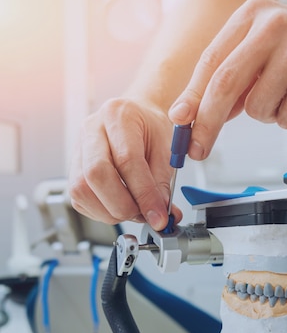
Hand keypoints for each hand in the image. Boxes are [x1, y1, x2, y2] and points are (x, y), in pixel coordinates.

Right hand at [69, 98, 178, 229]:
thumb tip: (159, 215)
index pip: (127, 160)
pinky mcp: (73, 168)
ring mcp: (78, 148)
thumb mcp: (166, 150)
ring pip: (81, 190)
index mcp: (118, 116)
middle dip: (122, 205)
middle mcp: (91, 129)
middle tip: (144, 215)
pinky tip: (119, 208)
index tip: (158, 216)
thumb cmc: (151, 130)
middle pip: (95, 174)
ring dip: (110, 211)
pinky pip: (79, 198)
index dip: (144, 194)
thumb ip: (162, 183)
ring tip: (133, 212)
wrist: (138, 118)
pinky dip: (101, 211)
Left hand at [169, 0, 286, 159]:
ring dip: (267, 114)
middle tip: (198, 148)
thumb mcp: (264, 51)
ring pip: (256, 108)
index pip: (210, 61)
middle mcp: (273, 26)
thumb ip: (231, 77)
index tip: (180, 121)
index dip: (192, 96)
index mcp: (253, 13)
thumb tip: (191, 114)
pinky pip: (285, 118)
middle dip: (207, 123)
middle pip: (224, 84)